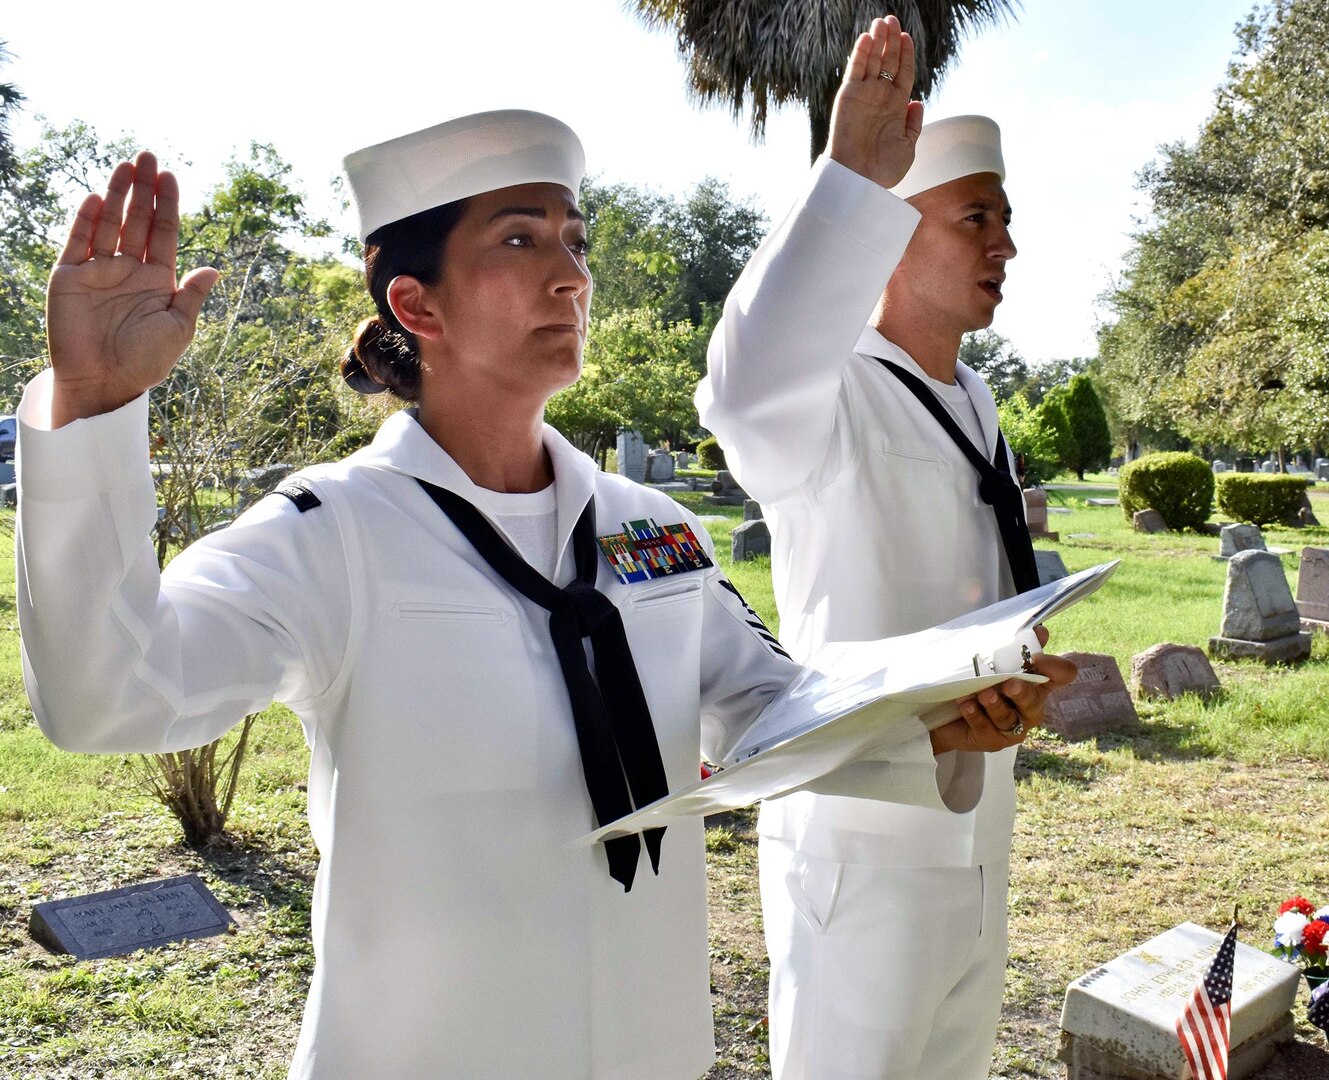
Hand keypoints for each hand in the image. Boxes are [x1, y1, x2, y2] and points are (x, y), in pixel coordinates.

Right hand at [46, 151, 218, 426]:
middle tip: (148, 156)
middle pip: (137, 220)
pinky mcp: (70, 278)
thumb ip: (191, 296)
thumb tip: (215, 269)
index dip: (167, 205)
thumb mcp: (177, 328)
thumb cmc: (145, 361)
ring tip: (126, 166)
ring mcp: (99, 271)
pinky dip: (85, 221)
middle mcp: (128, 270)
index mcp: (158, 280)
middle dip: (143, 190)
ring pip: (108, 224)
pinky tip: (94, 198)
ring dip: (116, 194)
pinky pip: (78, 243)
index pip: (164, 234)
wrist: (104, 383)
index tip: (171, 177)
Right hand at [826, 15, 924, 187]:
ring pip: (871, 60)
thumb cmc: (882, 170)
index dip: (905, 54)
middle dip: (891, 40)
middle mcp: (879, 98)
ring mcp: (863, 95)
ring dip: (877, 40)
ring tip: (882, 21)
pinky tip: (867, 36)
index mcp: (895, 108)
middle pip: (887, 61)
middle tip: (893, 19)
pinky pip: (855, 69)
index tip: (907, 37)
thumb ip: (914, 124)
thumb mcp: (908, 147)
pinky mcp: (848, 95)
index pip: (902, 73)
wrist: (858, 179)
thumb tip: (917, 101)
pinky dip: (861, 52)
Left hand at [931, 648, 1078, 753]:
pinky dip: (975, 716)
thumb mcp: (994, 664)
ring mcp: (1012, 728)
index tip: (1036, 658)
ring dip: (995, 705)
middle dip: (1023, 693)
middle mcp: (1029, 709)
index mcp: (1036, 686)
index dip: (1056, 668)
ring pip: (1008, 718)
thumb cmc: (978, 685)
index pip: (1062, 676)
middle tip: (1009, 684)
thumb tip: (1039, 630)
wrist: (947, 714)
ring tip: (982, 694)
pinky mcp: (992, 741)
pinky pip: (986, 729)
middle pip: (1035, 703)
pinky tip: (966, 705)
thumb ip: (1017, 648)